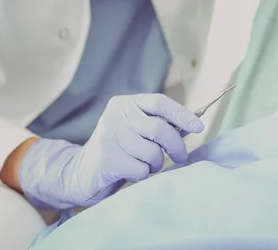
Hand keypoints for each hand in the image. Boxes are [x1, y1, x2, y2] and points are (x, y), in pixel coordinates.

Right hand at [18, 94, 203, 209]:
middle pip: (160, 128)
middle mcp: (116, 114)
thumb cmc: (118, 150)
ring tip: (145, 164)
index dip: (181, 114)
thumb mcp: (135, 130)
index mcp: (126, 103)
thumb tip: (191, 125)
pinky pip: (141, 170)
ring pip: (152, 152)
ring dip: (156, 164)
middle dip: (176, 146)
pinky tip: (131, 172)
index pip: (159, 102)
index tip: (199, 126)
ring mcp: (109, 135)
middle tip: (180, 157)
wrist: (79, 172)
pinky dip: (143, 175)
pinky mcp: (106, 158)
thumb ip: (158, 125)